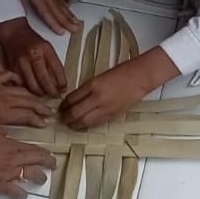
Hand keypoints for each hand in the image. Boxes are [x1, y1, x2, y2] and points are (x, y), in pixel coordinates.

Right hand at [0, 18, 66, 97]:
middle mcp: (33, 56)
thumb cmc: (31, 41)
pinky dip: (28, 90)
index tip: (63, 89)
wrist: (13, 33)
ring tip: (44, 94)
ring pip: (33, 86)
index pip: (57, 70)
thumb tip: (59, 83)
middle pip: (45, 81)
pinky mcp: (12, 69)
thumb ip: (53, 63)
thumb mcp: (47, 48)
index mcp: (45, 49)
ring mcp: (21, 63)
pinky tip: (33, 90)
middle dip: (52, 92)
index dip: (62, 83)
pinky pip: (22, 85)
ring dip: (40, 94)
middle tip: (55, 95)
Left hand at [0, 63, 52, 128]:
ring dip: (34, 96)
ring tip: (42, 99)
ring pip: (23, 91)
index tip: (46, 123)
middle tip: (51, 111)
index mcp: (5, 112)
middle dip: (41, 108)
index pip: (26, 116)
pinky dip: (16, 79)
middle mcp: (8, 99)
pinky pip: (9, 77)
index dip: (37, 120)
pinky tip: (19, 80)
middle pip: (29, 103)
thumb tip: (9, 138)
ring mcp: (2, 87)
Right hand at [0, 129, 57, 198]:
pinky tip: (24, 196)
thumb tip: (7, 139)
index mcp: (12, 145)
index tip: (48, 155)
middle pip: (37, 160)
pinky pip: (14, 191)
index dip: (43, 153)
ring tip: (42, 180)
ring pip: (31, 175)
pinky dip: (21, 195)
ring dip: (39, 177)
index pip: (33, 149)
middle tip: (53, 165)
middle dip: (48, 163)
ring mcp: (8, 172)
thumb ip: (2, 138)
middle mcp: (14, 158)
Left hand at [10, 0, 81, 34]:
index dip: (54, 22)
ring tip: (76, 21)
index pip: (46, 11)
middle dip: (67, 19)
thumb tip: (22, 16)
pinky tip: (67, 5)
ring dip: (68, 12)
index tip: (62, 32)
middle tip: (76, 29)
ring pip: (59, 0)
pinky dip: (64, 0)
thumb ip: (19, 2)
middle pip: (57, 7)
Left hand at [60, 49, 179, 129]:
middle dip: (66, 117)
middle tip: (61, 118)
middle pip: (75, 112)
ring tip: (69, 123)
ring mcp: (105, 108)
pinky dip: (86, 125)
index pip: (72, 98)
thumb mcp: (98, 77)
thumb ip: (87, 88)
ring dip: (74, 123)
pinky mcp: (112, 115)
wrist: (139, 78)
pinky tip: (82, 124)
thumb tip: (75, 99)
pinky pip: (95, 123)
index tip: (60, 107)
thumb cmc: (121, 73)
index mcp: (92, 85)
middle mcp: (97, 98)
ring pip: (84, 121)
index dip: (64, 105)